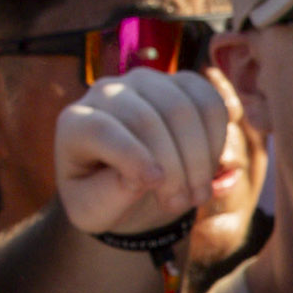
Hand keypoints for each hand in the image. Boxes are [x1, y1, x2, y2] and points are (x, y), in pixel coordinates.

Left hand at [55, 59, 246, 246]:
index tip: (156, 185)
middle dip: (172, 167)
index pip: (101, 129)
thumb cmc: (104, 197)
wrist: (128, 182)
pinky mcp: (180, 83)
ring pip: (182, 108)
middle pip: (146, 119)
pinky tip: (209, 168)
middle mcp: (107, 93)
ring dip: (198, 158)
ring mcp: (146, 82)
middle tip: (180, 204)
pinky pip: (209, 102)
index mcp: (76, 124)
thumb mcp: (93, 210)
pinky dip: (216, 139)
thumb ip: (106, 196)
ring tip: (197, 195)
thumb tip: (141, 177)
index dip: (131, 156)